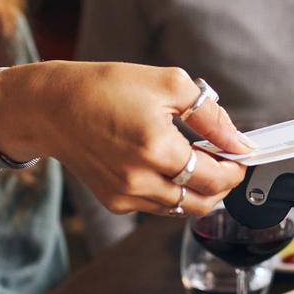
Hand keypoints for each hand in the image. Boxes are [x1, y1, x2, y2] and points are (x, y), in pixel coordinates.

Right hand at [0, 61, 252, 215]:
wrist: (51, 107)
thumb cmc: (106, 89)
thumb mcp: (169, 85)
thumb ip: (211, 116)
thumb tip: (239, 141)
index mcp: (157, 149)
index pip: (215, 178)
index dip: (235, 170)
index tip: (241, 157)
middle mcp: (141, 181)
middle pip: (204, 202)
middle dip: (223, 185)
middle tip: (226, 163)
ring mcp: (127, 196)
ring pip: (183, 209)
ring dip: (201, 191)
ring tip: (200, 163)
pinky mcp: (116, 203)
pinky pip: (160, 207)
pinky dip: (175, 193)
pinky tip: (172, 169)